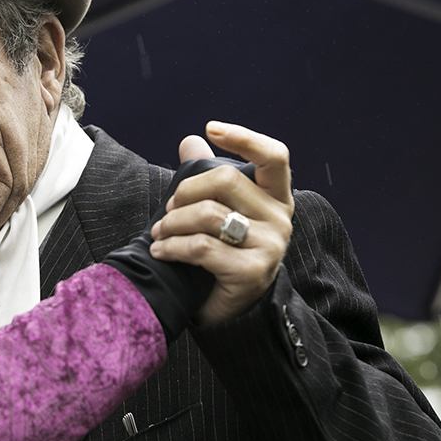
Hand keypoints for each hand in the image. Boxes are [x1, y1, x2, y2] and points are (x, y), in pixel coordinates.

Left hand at [149, 122, 293, 326]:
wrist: (231, 312)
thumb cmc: (223, 254)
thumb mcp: (218, 211)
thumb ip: (207, 175)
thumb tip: (190, 140)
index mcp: (276, 198)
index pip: (274, 156)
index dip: (244, 138)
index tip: (211, 128)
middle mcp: (281, 219)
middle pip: (226, 180)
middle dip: (184, 192)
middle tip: (167, 210)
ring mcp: (271, 246)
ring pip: (208, 214)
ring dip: (172, 222)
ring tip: (159, 232)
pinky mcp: (252, 272)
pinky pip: (201, 247)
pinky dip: (172, 246)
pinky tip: (160, 250)